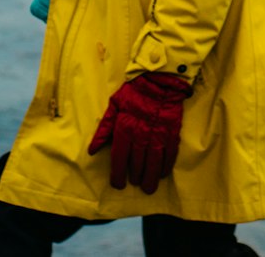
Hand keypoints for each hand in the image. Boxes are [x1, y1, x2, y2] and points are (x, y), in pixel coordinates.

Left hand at [88, 71, 191, 193]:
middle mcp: (141, 133)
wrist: (158, 78)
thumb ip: (104, 129)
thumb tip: (92, 149)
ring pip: (153, 162)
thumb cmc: (133, 92)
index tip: (118, 184)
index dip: (118, 174)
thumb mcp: (114, 106)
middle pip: (137, 162)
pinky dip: (166, 165)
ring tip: (148, 187)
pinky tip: (162, 173)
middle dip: (135, 176)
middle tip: (135, 184)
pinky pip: (169, 153)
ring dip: (150, 177)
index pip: (119, 157)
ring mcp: (158, 133)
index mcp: (124, 127)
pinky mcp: (172, 131)